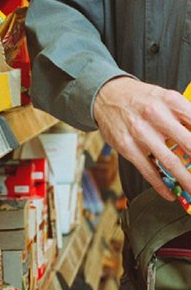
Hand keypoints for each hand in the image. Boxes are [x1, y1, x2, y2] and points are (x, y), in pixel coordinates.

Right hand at [93, 77, 190, 200]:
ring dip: (185, 179)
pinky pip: (147, 170)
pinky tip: (168, 193)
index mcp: (170, 100)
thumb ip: (183, 115)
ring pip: (169, 161)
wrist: (107, 96)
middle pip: (188, 144)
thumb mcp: (164, 97)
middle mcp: (155, 115)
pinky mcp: (127, 147)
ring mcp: (139, 132)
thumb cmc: (138, 98)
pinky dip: (160, 185)